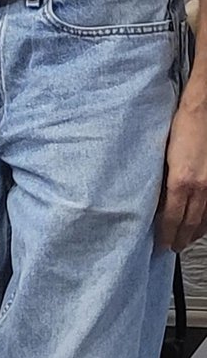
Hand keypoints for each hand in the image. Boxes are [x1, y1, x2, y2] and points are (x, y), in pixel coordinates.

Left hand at [158, 96, 206, 250]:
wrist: (203, 110)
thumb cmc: (182, 125)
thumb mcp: (162, 153)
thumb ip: (161, 178)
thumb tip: (156, 198)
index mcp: (181, 181)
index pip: (171, 218)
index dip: (165, 234)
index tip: (159, 244)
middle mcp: (200, 187)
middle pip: (189, 223)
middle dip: (179, 238)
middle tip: (170, 247)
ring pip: (205, 220)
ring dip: (194, 233)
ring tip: (184, 241)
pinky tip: (202, 226)